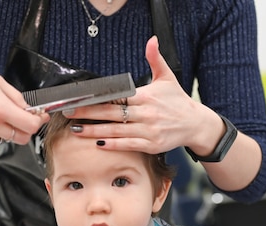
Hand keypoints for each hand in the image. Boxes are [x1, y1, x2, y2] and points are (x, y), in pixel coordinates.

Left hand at [62, 36, 221, 155]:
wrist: (195, 124)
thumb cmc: (177, 101)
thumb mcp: (167, 77)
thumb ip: (155, 59)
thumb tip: (152, 40)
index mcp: (146, 97)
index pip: (117, 96)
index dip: (97, 98)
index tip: (80, 98)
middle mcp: (146, 114)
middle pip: (111, 114)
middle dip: (88, 114)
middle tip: (69, 113)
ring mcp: (148, 131)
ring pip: (116, 132)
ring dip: (94, 131)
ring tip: (76, 129)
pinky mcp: (151, 145)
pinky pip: (127, 145)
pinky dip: (112, 145)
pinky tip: (97, 143)